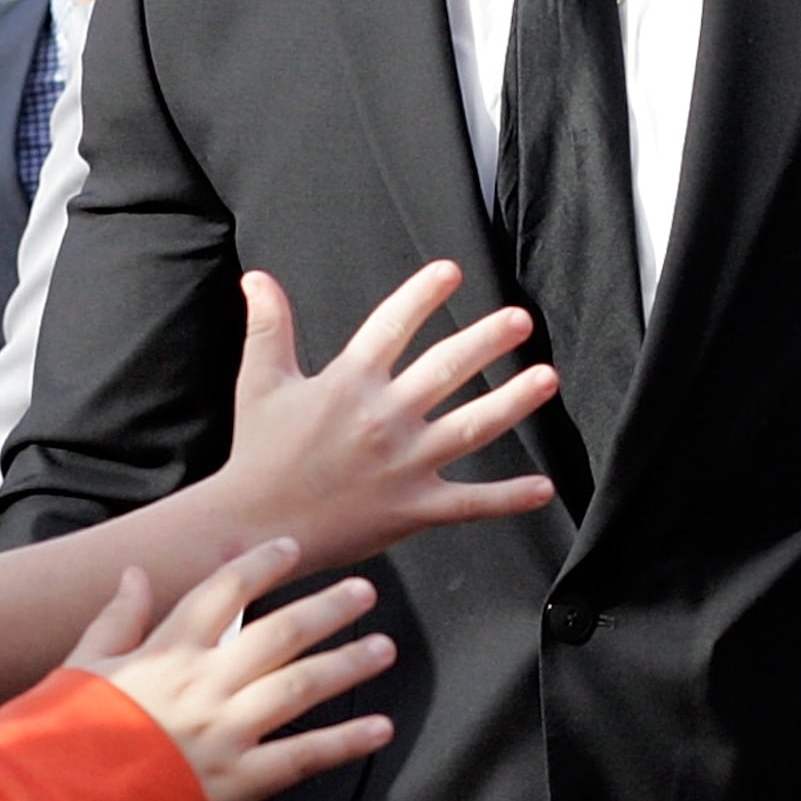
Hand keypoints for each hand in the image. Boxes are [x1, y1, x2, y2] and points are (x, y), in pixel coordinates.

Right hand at [64, 538, 399, 800]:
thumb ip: (116, 618)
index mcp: (168, 651)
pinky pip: (303, 756)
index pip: (223, 591)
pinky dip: (345, 742)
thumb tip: (136, 573)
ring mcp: (227, 730)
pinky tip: (380, 728)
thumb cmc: (64, 735)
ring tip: (384, 648)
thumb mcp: (81, 664)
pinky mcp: (239, 780)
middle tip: (364, 592)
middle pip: (280, 634)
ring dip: (347, 665)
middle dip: (326, 609)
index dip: (260, 565)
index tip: (291, 548)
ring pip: (301, 686)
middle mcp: (206, 683)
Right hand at [198, 263, 558, 571]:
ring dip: (513, 402)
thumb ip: (268, 327)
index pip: (392, 327)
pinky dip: (508, 498)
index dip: (422, 296)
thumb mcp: (260, 382)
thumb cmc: (257, 455)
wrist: (253, 529)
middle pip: (445, 369)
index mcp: (349, 383)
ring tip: (548, 377)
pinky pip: (469, 503)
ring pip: (471, 428)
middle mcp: (383, 418)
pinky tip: (544, 487)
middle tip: (521, 319)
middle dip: (486, 341)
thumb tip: (258, 276)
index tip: (452, 271)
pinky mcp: (412, 509)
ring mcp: (403, 465)